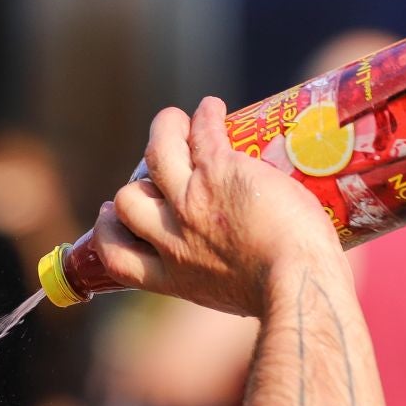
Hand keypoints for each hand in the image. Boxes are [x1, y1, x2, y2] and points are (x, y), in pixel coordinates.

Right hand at [86, 97, 342, 316]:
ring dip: (165, 132)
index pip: (118, 256)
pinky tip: (212, 108)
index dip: (108, 232)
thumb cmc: (286, 297)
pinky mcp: (218, 172)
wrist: (297, 283)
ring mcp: (192, 202)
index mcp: (175, 276)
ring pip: (157, 153)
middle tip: (153, 176)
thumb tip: (256, 276)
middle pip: (127, 201)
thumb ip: (228, 279)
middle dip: (134, 185)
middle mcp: (174, 238)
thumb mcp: (237, 298)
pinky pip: (200, 132)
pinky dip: (204, 116)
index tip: (113, 218)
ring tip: (177, 123)